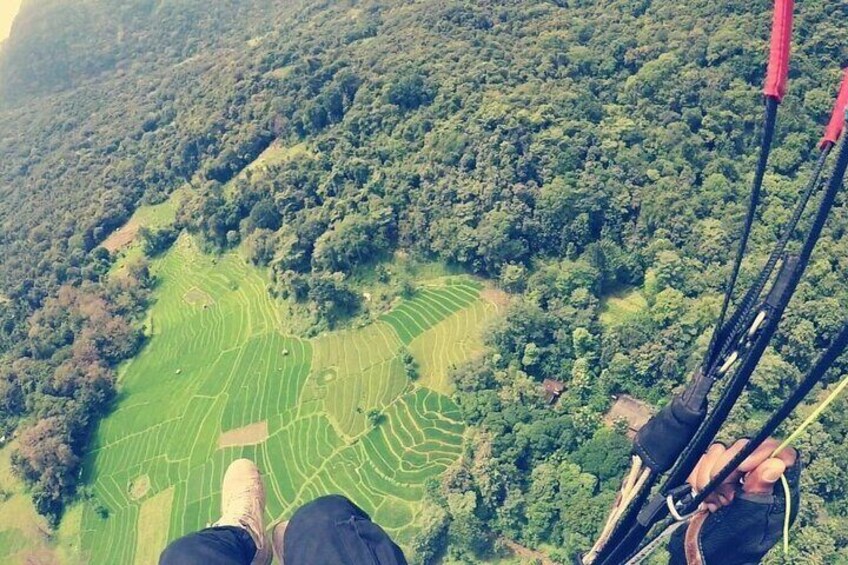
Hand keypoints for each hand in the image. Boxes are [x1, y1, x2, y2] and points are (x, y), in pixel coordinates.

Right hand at [668, 438, 801, 564]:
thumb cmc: (734, 542)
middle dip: (727, 469)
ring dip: (709, 475)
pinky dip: (696, 477)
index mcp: (776, 486)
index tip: (742, 466)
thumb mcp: (751, 518)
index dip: (762, 451)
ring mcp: (731, 472)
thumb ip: (762, 490)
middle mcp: (755, 474)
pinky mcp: (709, 471)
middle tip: (725, 494)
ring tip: (715, 501)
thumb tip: (777, 463)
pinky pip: (700, 460)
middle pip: (744, 447)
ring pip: (718, 450)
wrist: (704, 552)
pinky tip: (702, 496)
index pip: (780, 452)